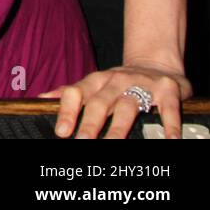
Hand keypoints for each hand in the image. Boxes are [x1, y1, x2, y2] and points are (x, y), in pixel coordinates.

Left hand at [41, 61, 191, 138]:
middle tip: (82, 141)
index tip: (61, 131)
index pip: (76, 93)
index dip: (67, 111)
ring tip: (113, 144)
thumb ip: (71, 93)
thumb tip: (41, 98)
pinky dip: (169, 124)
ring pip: (128, 106)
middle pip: (100, 102)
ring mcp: (142, 85)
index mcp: (96, 81)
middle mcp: (116, 81)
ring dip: (119, 126)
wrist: (157, 64)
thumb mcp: (94, 84)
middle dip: (90, 123)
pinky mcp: (167, 90)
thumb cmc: (120, 82)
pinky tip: (169, 139)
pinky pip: (168, 109)